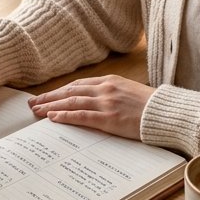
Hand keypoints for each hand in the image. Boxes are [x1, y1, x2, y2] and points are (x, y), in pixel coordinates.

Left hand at [27, 75, 154, 139]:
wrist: (166, 112)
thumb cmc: (150, 105)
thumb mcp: (129, 92)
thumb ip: (112, 93)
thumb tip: (97, 101)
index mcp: (109, 81)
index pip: (77, 85)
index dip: (59, 91)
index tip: (46, 96)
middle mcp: (105, 89)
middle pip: (70, 92)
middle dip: (50, 98)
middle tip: (33, 104)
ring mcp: (106, 103)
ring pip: (72, 103)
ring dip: (52, 107)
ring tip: (38, 112)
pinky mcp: (109, 118)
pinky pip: (82, 116)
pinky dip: (66, 116)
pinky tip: (53, 118)